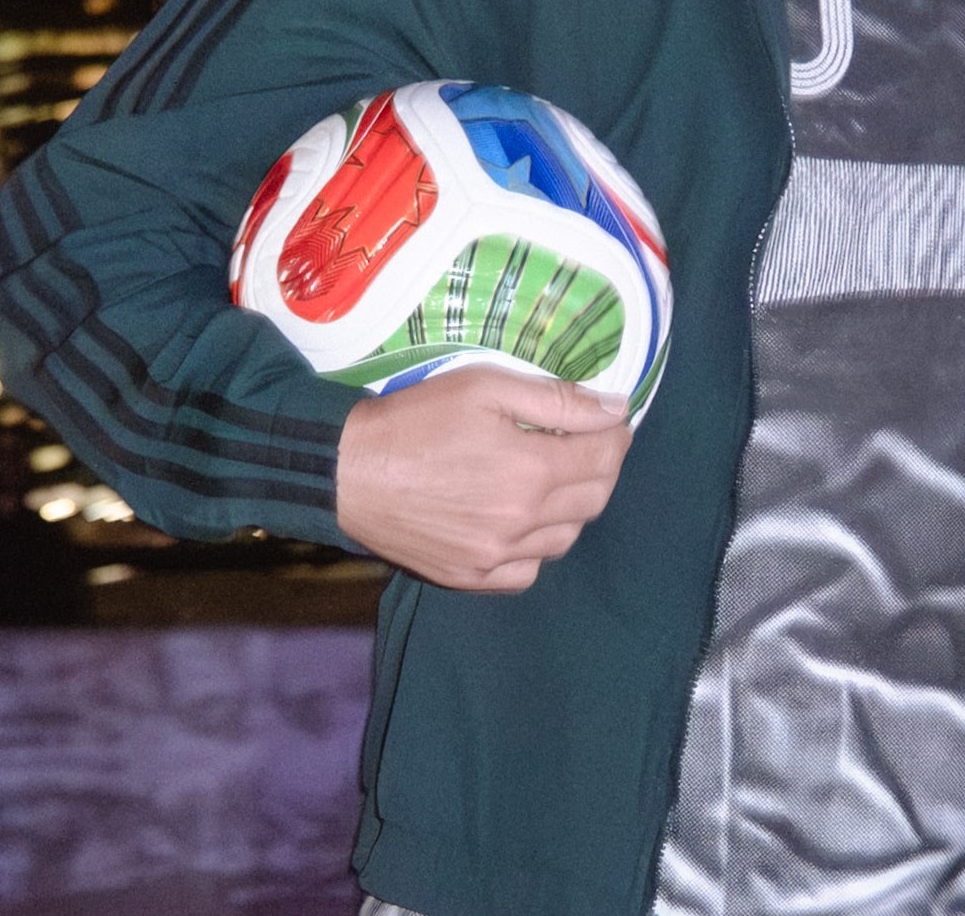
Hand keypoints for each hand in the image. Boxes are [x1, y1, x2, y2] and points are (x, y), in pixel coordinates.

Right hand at [335, 369, 629, 592]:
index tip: (611, 421)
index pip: (604, 458)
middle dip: (603, 468)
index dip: (617, 435)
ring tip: (555, 480)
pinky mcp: (470, 577)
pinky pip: (528, 572)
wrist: (347, 472)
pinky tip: (523, 523)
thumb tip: (616, 409)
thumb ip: (557, 400)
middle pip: (594, 500)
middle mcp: (522, 522)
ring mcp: (496, 557)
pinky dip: (538, 548)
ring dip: (574, 508)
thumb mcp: (486, 387)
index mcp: (531, 471)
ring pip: (566, 539)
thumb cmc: (415, 419)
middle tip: (589, 446)